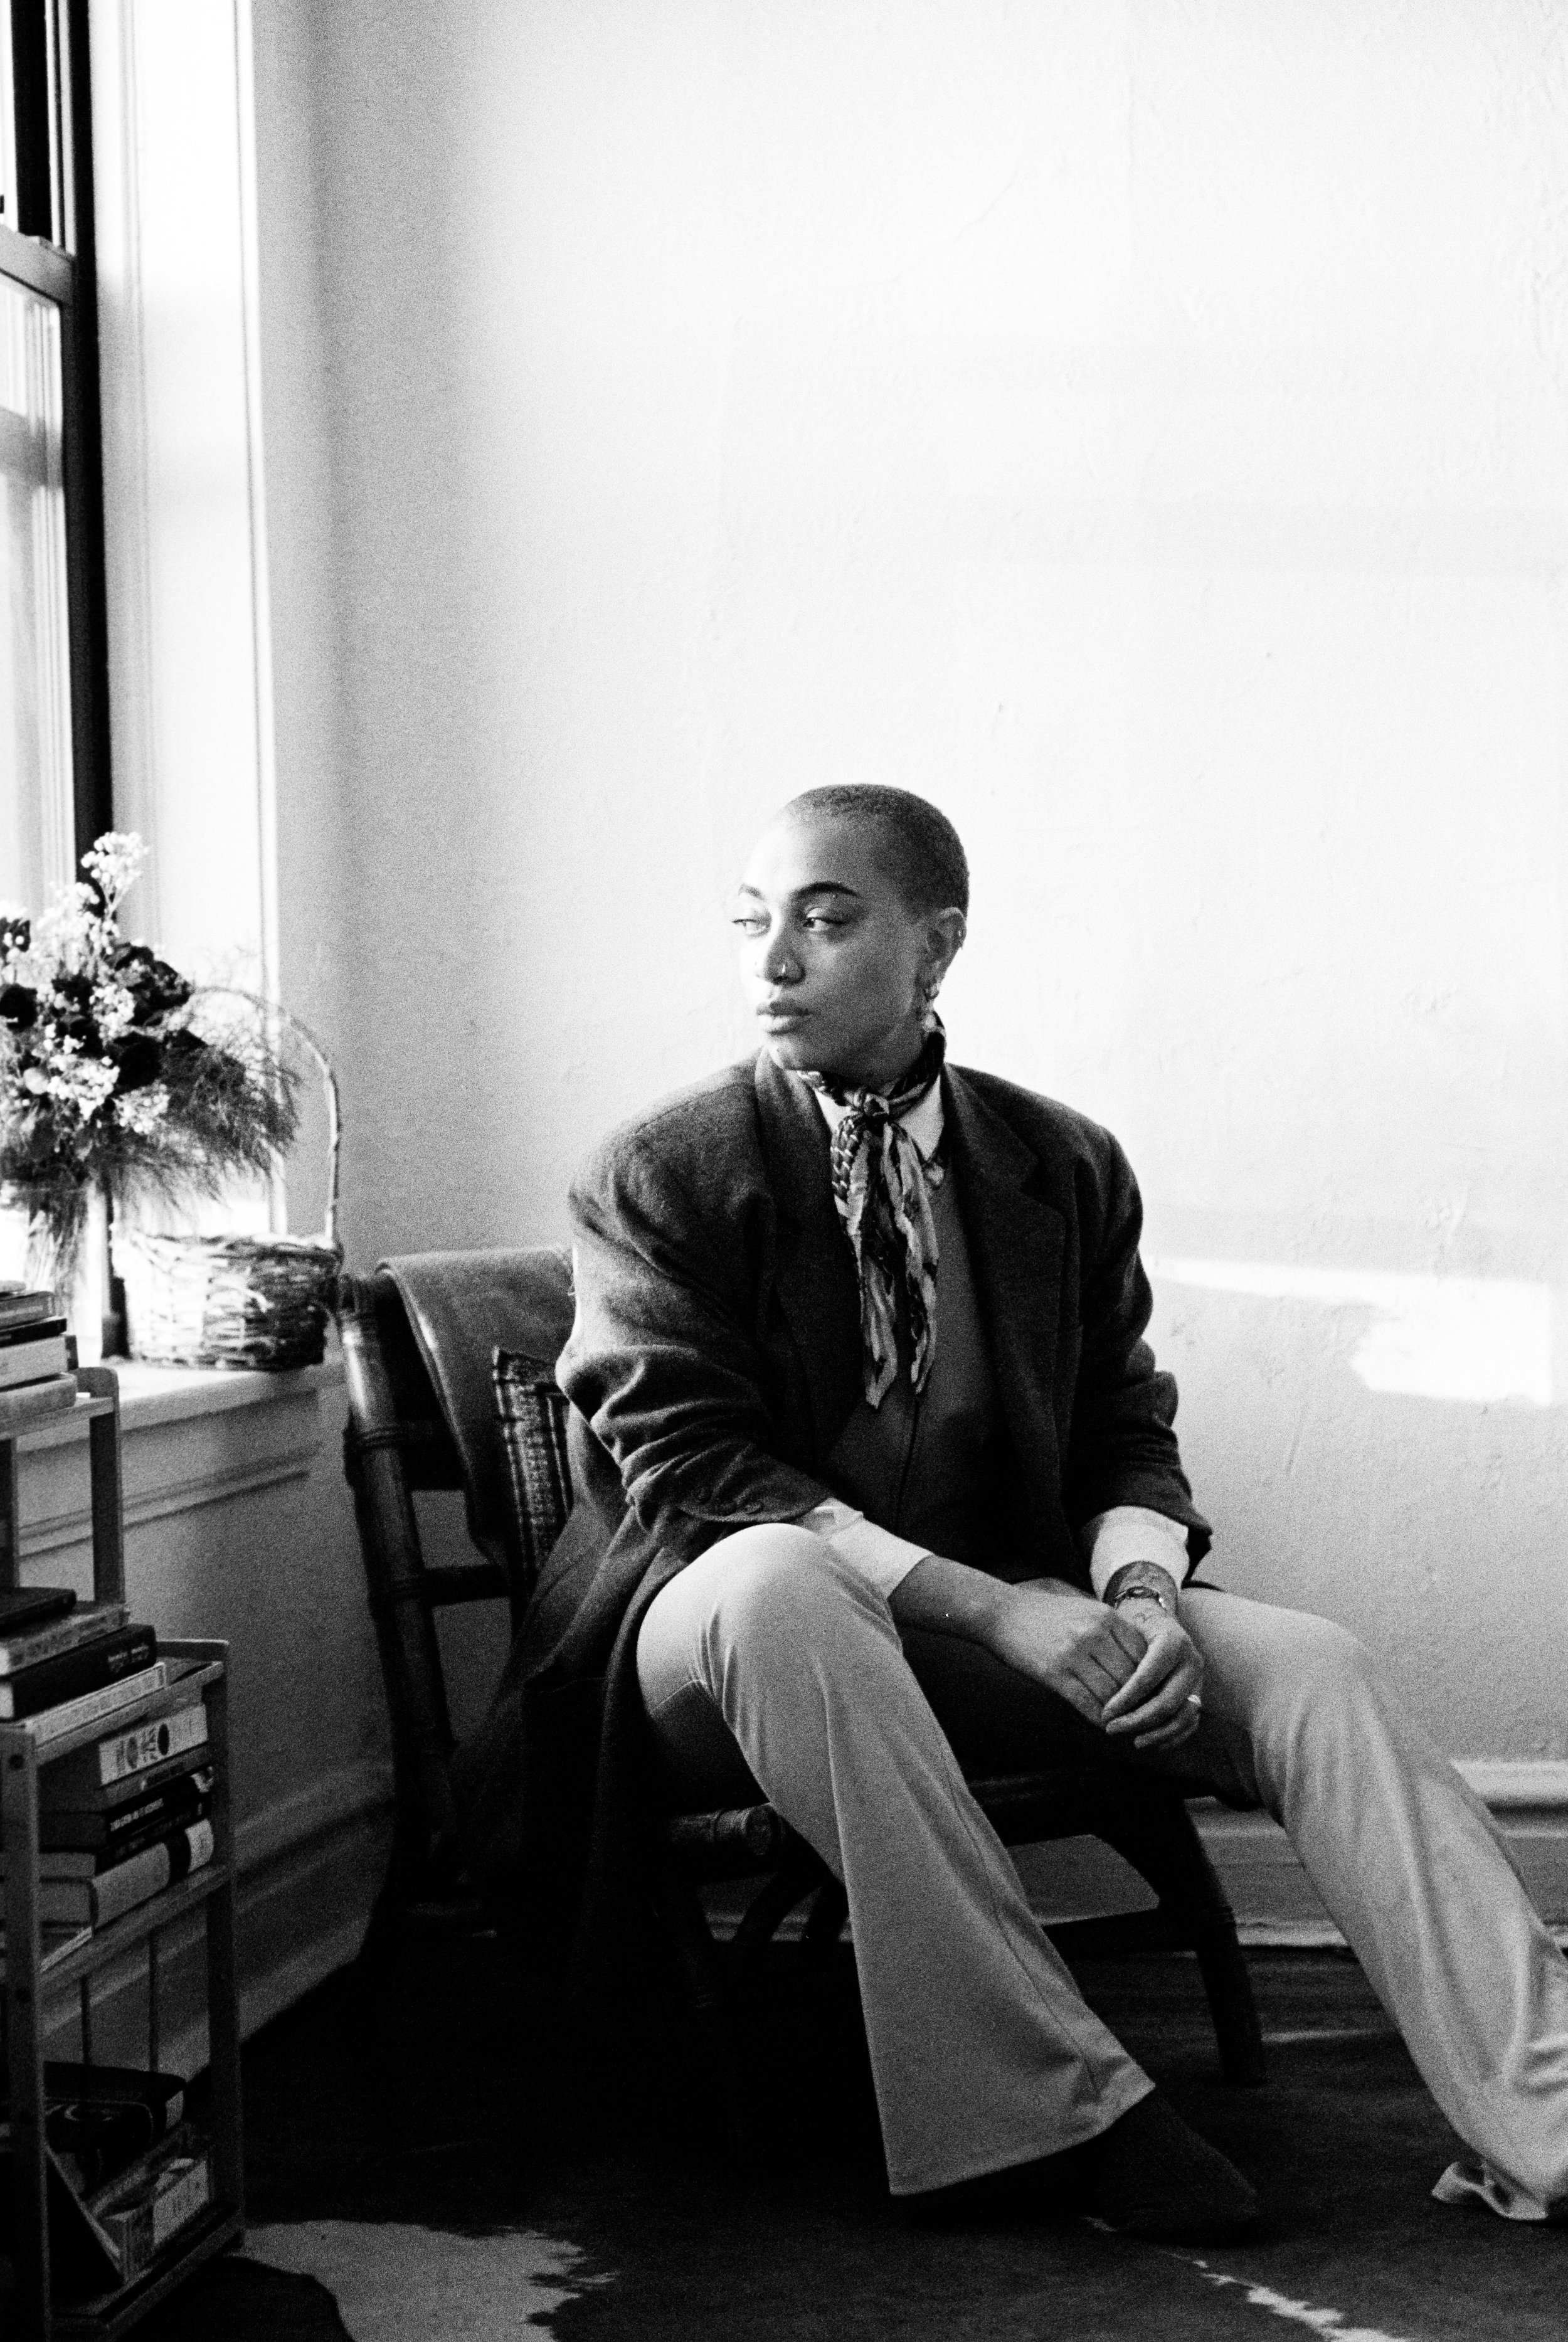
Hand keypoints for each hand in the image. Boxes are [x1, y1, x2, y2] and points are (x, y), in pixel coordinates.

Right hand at [985, 1580, 1148, 1730]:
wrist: (1001, 1613)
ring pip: (1112, 1694)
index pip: (1143, 1655)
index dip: (1149, 1679)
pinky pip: (1087, 1704)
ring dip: (1120, 1714)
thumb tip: (1142, 1663)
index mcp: (1105, 1616)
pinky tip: (1102, 1725)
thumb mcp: (1085, 1611)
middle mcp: (1094, 1633)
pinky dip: (1098, 1719)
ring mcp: (1074, 1653)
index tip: (1150, 1695)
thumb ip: (1112, 1632)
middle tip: (1143, 1717)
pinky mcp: (1055, 1673)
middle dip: (1138, 1700)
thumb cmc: (1045, 1615)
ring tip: (1125, 1725)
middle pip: (1131, 1677)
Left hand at [1101, 1605, 1204, 1750]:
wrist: (1156, 1616)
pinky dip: (1174, 1736)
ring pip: (1183, 1716)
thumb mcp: (1125, 1628)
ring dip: (1158, 1733)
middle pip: (1167, 1701)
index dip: (1126, 1699)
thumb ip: (1118, 1656)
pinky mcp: (1199, 1693)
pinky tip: (1153, 1743)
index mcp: (1173, 1641)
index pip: (1148, 1677)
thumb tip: (1100, 1693)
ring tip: (1134, 1742)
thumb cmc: (1134, 1623)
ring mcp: (1199, 1679)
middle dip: (1138, 1720)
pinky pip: (1191, 1722)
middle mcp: (1191, 1661)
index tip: (1105, 1713)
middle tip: (1112, 1729)